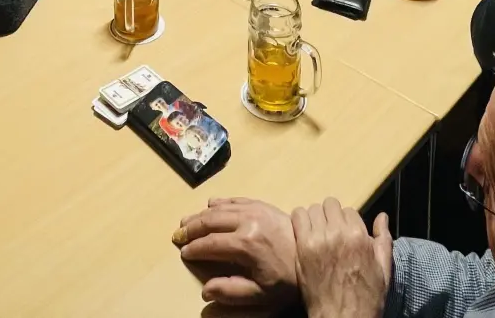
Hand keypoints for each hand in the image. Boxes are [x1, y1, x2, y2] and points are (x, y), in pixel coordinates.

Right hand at [173, 197, 299, 305]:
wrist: (316, 257)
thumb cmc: (287, 280)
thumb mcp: (261, 295)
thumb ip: (231, 292)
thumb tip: (205, 290)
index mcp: (246, 244)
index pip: (210, 244)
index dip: (194, 248)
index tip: (184, 252)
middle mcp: (248, 222)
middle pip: (211, 220)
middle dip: (191, 228)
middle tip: (178, 234)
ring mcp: (257, 210)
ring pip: (221, 208)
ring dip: (201, 213)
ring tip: (187, 220)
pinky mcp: (264, 205)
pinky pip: (237, 200)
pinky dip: (221, 202)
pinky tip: (211, 204)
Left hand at [292, 200, 392, 317]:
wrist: (343, 317)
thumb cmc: (366, 297)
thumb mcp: (384, 269)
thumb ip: (383, 239)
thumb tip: (382, 216)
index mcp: (359, 237)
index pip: (349, 210)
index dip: (348, 222)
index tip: (345, 233)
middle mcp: (338, 234)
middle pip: (331, 205)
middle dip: (332, 215)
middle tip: (330, 230)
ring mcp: (318, 240)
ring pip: (313, 209)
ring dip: (316, 217)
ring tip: (317, 232)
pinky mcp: (302, 248)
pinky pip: (297, 217)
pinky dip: (300, 220)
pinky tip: (305, 232)